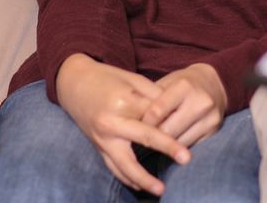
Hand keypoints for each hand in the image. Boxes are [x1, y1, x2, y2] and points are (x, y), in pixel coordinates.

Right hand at [57, 54, 190, 195]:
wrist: (75, 83)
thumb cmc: (107, 78)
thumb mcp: (132, 78)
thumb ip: (153, 94)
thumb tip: (174, 110)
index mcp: (123, 101)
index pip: (153, 114)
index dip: (173, 119)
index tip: (191, 125)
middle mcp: (112, 122)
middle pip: (144, 138)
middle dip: (167, 148)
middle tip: (187, 159)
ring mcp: (103, 138)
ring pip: (125, 164)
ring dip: (143, 179)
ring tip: (161, 189)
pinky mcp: (97, 147)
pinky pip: (112, 168)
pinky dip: (126, 179)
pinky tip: (139, 186)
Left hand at [140, 62, 226, 146]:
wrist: (214, 83)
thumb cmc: (184, 83)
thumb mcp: (168, 82)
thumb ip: (152, 98)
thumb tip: (132, 119)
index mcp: (185, 86)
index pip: (157, 111)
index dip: (143, 122)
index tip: (135, 126)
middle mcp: (200, 102)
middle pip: (168, 131)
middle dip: (153, 136)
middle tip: (142, 139)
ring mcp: (210, 118)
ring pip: (179, 143)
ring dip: (165, 145)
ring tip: (156, 142)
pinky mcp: (214, 132)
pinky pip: (190, 146)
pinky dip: (178, 147)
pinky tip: (172, 143)